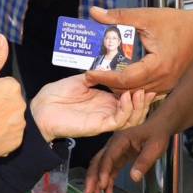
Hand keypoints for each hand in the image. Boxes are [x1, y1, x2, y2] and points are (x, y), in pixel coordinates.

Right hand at [0, 37, 25, 158]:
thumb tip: (2, 38)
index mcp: (11, 86)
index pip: (8, 86)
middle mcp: (20, 105)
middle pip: (13, 102)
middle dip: (0, 105)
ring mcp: (18, 124)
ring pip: (14, 118)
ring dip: (3, 120)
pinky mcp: (15, 141)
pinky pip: (13, 135)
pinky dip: (4, 135)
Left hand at [29, 75, 156, 142]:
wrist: (41, 109)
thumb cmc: (57, 95)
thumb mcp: (81, 80)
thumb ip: (98, 75)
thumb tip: (111, 66)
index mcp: (105, 100)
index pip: (129, 98)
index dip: (140, 91)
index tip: (148, 80)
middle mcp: (108, 111)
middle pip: (135, 111)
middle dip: (145, 100)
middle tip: (151, 87)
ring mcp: (104, 119)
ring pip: (130, 119)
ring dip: (138, 106)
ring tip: (140, 92)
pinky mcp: (98, 126)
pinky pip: (118, 121)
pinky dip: (126, 111)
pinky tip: (126, 98)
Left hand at [83, 6, 192, 94]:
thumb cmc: (177, 23)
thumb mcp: (146, 16)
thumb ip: (119, 16)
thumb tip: (94, 12)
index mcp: (158, 65)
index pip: (126, 79)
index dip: (105, 77)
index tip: (89, 73)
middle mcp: (163, 81)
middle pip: (128, 90)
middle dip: (108, 83)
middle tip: (91, 73)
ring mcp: (165, 86)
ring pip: (134, 93)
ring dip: (117, 86)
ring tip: (101, 75)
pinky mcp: (166, 86)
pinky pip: (143, 91)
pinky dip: (129, 86)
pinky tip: (118, 76)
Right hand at [85, 115, 175, 192]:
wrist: (159, 126)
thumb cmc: (157, 134)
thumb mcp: (155, 147)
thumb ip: (144, 161)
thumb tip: (134, 178)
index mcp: (121, 140)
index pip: (108, 156)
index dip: (104, 171)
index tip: (102, 185)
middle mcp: (113, 145)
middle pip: (98, 161)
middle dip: (92, 178)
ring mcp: (115, 152)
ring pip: (101, 167)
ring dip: (97, 182)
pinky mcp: (119, 158)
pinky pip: (110, 171)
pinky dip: (107, 182)